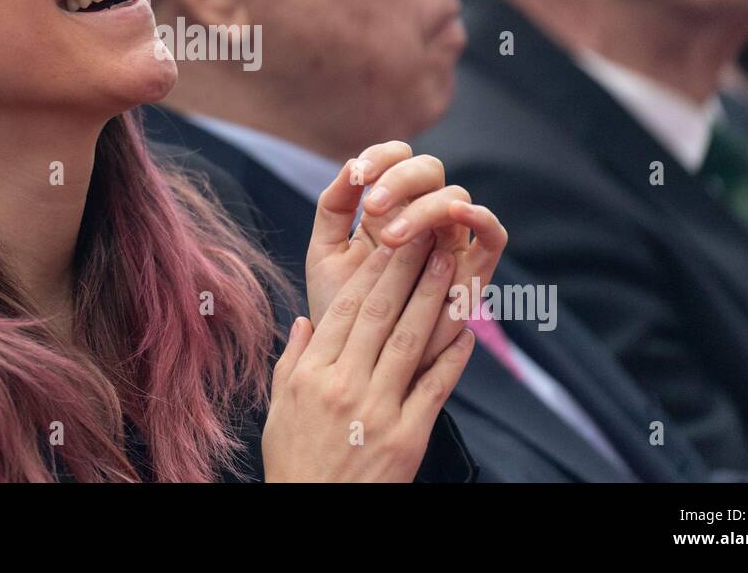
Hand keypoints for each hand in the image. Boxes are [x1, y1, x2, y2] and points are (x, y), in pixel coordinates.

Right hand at [261, 229, 474, 480]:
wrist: (316, 513)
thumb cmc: (295, 459)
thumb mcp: (279, 405)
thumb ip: (293, 358)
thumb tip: (304, 319)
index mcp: (312, 374)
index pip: (343, 310)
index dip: (368, 273)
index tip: (387, 243)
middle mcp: (344, 386)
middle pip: (378, 315)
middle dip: (405, 269)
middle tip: (425, 234)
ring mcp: (379, 411)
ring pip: (409, 341)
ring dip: (432, 298)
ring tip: (449, 263)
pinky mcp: (408, 437)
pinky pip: (435, 388)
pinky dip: (453, 358)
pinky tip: (468, 332)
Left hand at [306, 141, 506, 369]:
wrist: (352, 364)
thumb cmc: (339, 308)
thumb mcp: (325, 252)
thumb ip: (334, 207)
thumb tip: (351, 166)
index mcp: (389, 209)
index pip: (397, 158)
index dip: (381, 157)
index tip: (357, 175)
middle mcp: (423, 220)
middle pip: (430, 171)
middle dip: (400, 180)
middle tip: (372, 207)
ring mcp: (450, 243)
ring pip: (456, 198)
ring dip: (426, 207)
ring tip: (392, 235)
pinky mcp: (472, 273)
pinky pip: (494, 236)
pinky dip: (482, 218)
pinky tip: (458, 213)